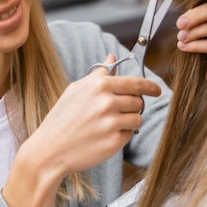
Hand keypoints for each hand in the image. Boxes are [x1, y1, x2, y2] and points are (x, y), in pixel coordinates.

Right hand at [26, 54, 160, 174]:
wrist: (49, 149)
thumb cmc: (62, 117)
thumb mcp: (76, 89)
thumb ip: (98, 74)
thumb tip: (113, 58)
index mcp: (99, 85)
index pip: (136, 83)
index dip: (150, 87)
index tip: (157, 90)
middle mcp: (107, 102)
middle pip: (138, 101)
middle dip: (132, 106)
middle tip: (116, 112)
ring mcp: (111, 123)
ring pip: (137, 119)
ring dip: (128, 121)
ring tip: (108, 124)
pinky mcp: (114, 142)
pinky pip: (129, 135)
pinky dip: (121, 135)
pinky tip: (103, 136)